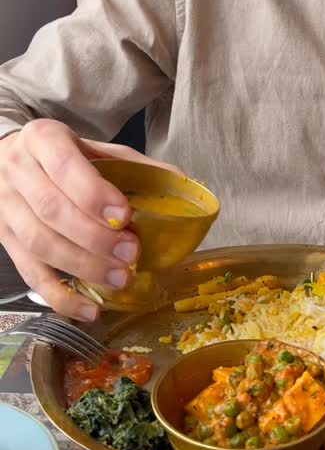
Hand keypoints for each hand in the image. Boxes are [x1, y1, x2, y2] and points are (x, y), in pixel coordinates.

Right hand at [0, 119, 180, 319]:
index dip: (93, 194)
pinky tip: (90, 309)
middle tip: (131, 253)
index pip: (64, 166)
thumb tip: (182, 186)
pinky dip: (60, 297)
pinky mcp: (6, 241)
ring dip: (82, 266)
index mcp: (44, 139)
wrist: (13, 159)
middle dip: (95, 237)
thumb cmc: (65, 157)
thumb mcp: (98, 149)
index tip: (125, 216)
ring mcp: (6, 208)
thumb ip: (135, 167)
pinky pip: (30, 274)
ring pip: (39, 244)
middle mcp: (18, 171)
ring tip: (119, 279)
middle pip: (51, 210)